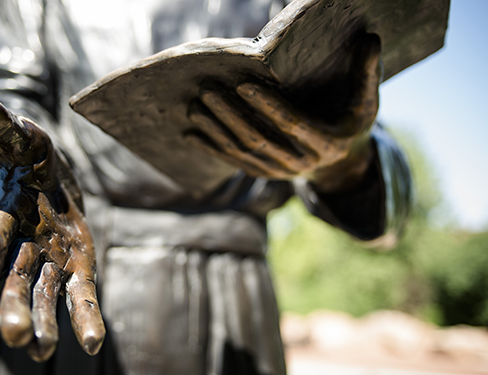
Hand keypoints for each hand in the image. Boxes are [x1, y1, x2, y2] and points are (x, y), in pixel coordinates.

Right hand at [0, 86, 104, 360]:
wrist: (47, 175)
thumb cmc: (28, 153)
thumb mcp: (18, 134)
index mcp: (2, 216)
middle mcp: (21, 246)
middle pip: (14, 281)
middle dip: (14, 307)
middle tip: (16, 337)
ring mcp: (48, 260)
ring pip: (44, 296)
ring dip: (44, 324)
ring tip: (42, 352)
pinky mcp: (77, 265)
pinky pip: (81, 295)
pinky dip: (86, 318)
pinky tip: (93, 343)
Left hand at [186, 33, 381, 191]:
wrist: (339, 165)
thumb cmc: (350, 123)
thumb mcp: (366, 103)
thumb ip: (367, 73)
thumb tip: (371, 37)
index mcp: (325, 143)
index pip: (292, 124)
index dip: (268, 106)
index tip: (243, 84)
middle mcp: (300, 163)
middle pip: (260, 138)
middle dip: (231, 115)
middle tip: (208, 90)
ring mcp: (280, 172)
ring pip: (243, 151)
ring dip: (216, 130)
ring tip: (194, 107)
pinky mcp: (264, 174)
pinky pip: (235, 162)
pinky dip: (213, 148)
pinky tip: (191, 133)